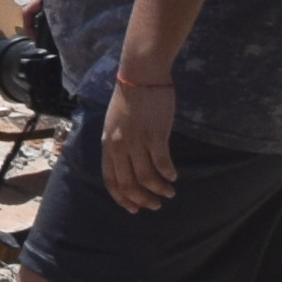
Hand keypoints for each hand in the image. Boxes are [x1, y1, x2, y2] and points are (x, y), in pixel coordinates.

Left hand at [101, 68, 180, 212]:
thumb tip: (129, 162)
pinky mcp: (154, 135)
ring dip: (159, 190)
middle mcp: (119, 145)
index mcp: (108, 143)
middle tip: (156, 206)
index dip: (122, 198)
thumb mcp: (114, 123)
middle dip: (143, 200)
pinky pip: (162, 163)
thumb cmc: (130, 96)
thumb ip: (119, 143)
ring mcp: (136, 141)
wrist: (140, 73)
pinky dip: (168, 174)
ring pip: (146, 178)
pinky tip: (174, 176)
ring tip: (169, 193)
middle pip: (128, 184)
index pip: (111, 180)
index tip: (134, 209)